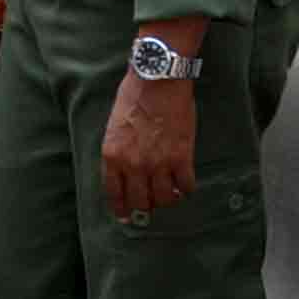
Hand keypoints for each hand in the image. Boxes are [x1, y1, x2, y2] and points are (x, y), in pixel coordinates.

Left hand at [103, 73, 199, 223]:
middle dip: (145, 207)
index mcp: (112, 156)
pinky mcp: (181, 158)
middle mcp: (133, 165)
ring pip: (164, 198)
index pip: (114, 193)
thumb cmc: (133, 98)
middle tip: (150, 206)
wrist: (158, 82)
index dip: (121, 208)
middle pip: (140, 201)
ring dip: (167, 199)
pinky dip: (186, 188)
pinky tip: (185, 184)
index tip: (125, 216)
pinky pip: (186, 186)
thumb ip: (117, 152)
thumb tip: (124, 172)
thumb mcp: (113, 128)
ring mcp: (158, 163)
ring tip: (169, 193)